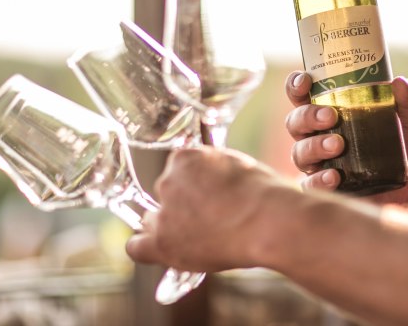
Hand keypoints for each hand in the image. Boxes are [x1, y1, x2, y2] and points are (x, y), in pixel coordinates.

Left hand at [125, 147, 291, 271]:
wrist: (270, 221)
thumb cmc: (264, 195)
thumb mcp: (236, 166)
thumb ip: (213, 170)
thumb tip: (210, 179)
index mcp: (185, 157)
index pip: (177, 169)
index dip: (191, 184)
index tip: (205, 194)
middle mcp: (167, 180)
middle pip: (164, 194)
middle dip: (181, 205)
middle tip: (206, 218)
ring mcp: (163, 211)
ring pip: (153, 221)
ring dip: (171, 227)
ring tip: (199, 238)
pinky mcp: (162, 241)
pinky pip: (137, 247)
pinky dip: (146, 249)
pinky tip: (160, 251)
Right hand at [285, 72, 407, 203]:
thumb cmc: (398, 139)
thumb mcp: (406, 116)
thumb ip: (407, 97)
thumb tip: (401, 83)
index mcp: (325, 110)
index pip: (300, 94)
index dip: (296, 85)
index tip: (306, 81)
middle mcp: (314, 134)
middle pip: (295, 122)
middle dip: (308, 116)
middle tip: (331, 116)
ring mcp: (316, 162)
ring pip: (299, 152)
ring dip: (315, 146)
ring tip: (338, 145)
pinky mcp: (323, 187)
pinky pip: (309, 185)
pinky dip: (319, 180)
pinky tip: (334, 177)